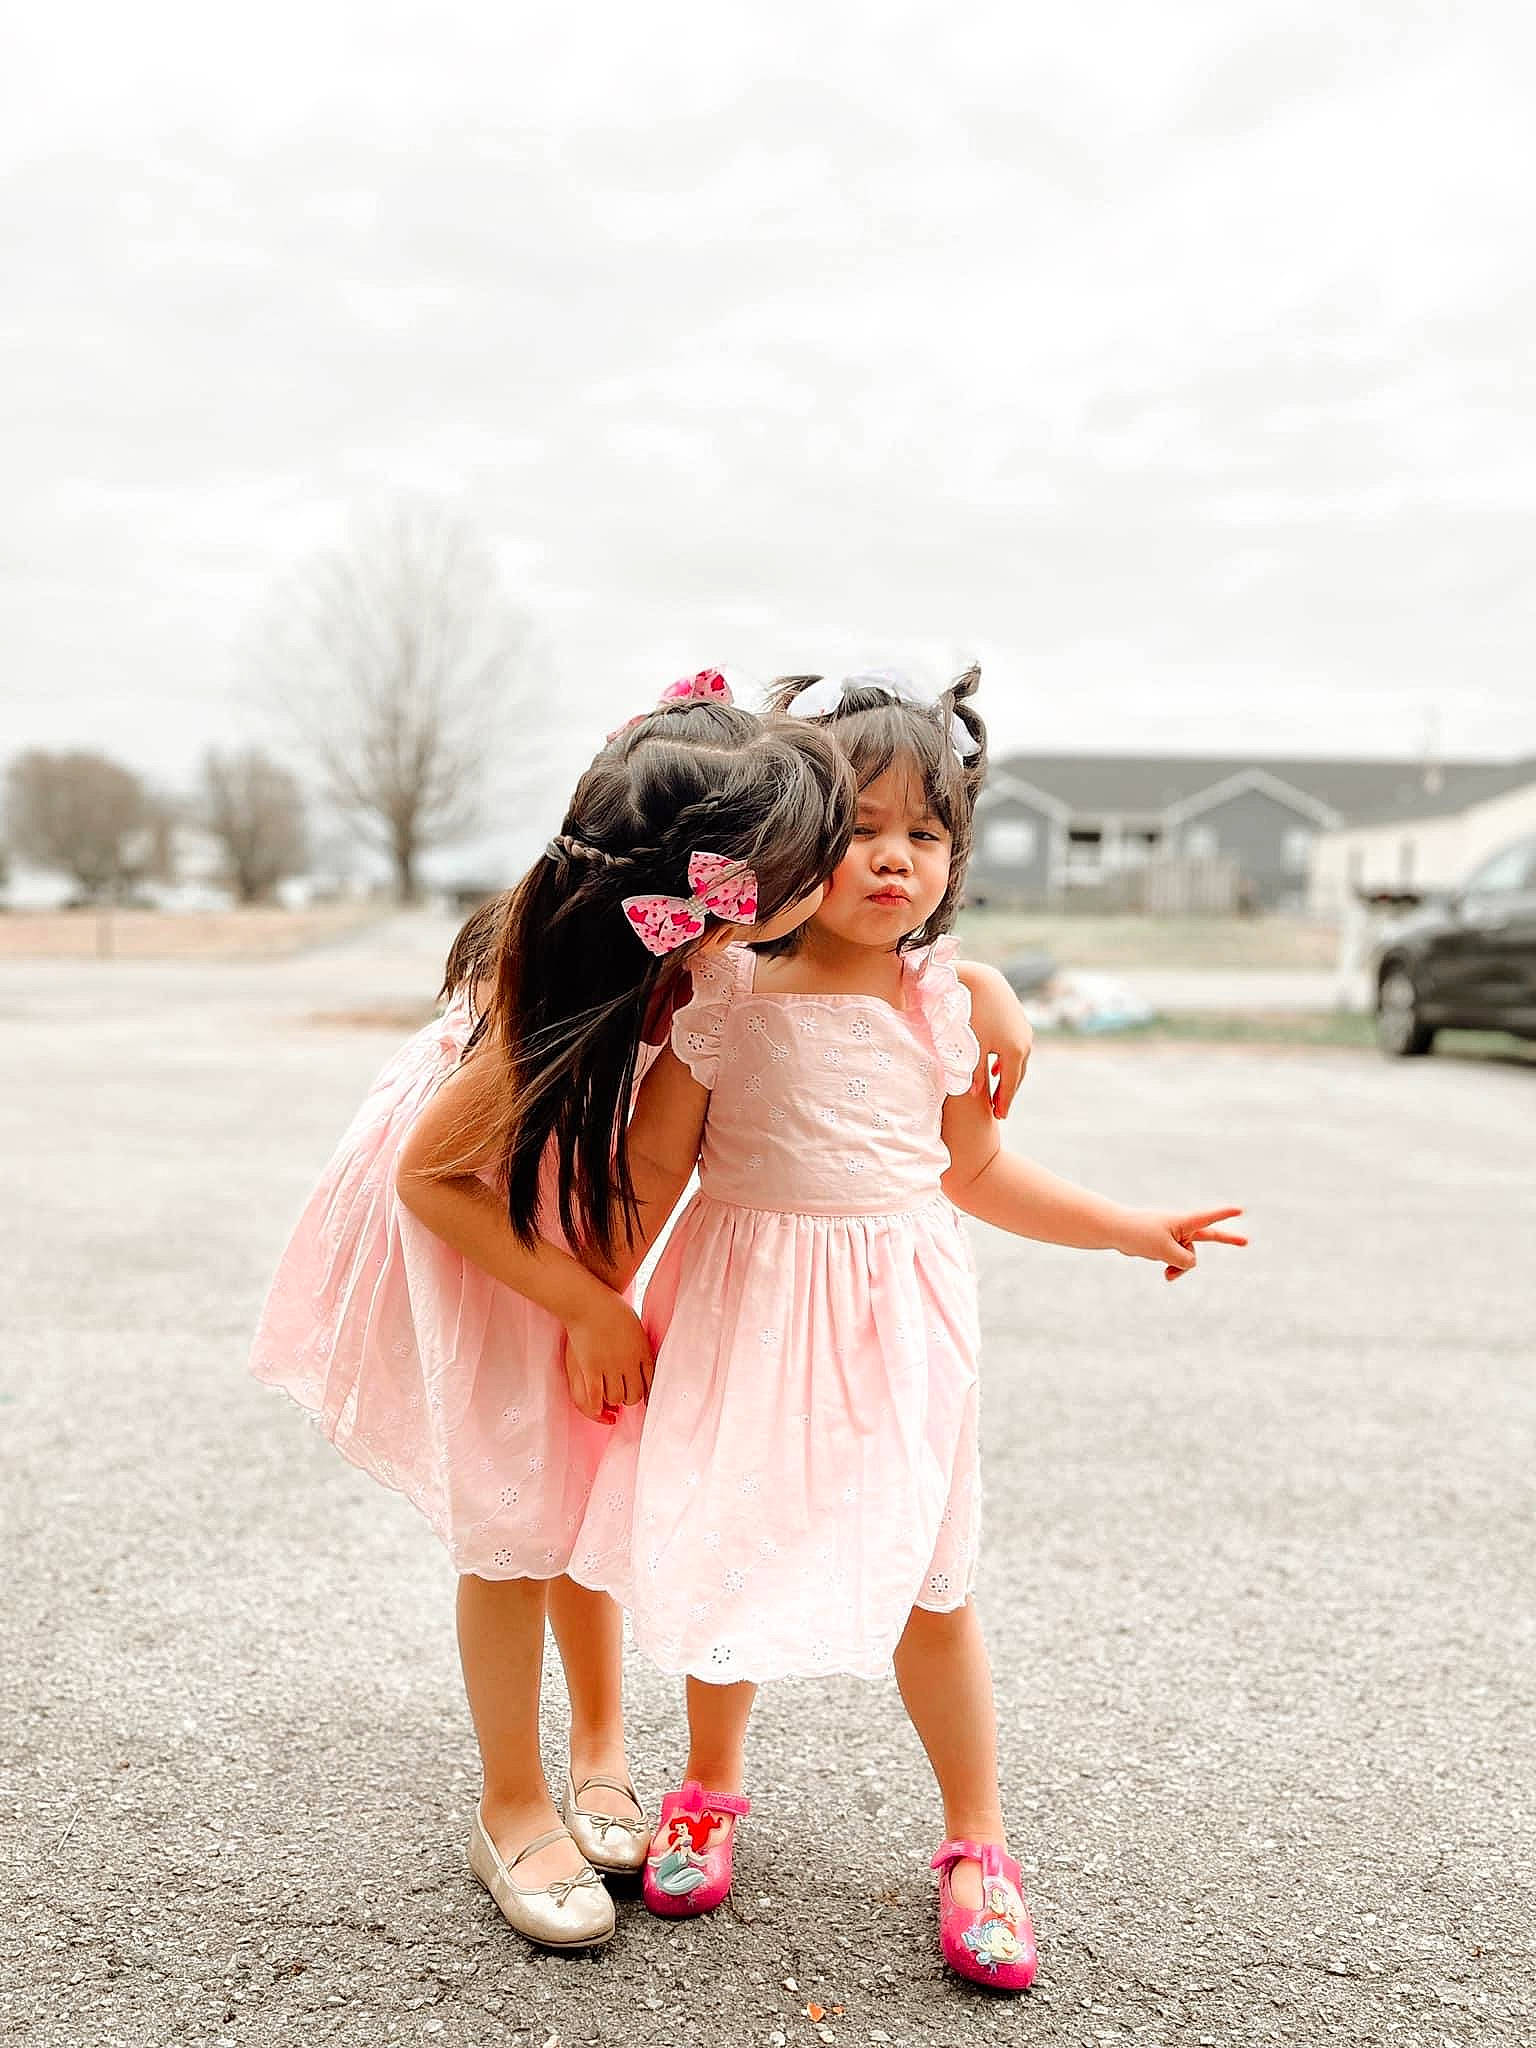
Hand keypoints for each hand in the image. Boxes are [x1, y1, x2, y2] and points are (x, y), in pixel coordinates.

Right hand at [562, 1289, 654, 1422]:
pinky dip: (596, 1404)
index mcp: (642, 1352)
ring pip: (615, 1397)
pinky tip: (596, 1406)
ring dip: (612, 1400)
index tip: (641, 1396)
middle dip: (628, 1398)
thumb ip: (640, 1344)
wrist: (589, 1302)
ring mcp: (610, 1367)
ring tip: (608, 1397)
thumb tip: (641, 1355)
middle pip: (633, 1395)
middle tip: (622, 1397)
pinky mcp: (591, 1368)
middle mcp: (629, 1363)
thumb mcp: (636, 1326)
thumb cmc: (612, 1308)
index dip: (645, 1393)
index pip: (650, 1383)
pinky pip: (596, 1396)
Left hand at [962, 964, 1033, 1119]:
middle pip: (1017, 1076)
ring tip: (999, 1092)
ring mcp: (1025, 1032)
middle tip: (1000, 1111)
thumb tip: (974, 1093)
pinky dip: (1008, 1062)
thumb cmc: (972, 1013)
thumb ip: (973, 1072)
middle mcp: (1024, 1043)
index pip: (1009, 1085)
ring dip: (1009, 1078)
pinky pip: (1017, 1049)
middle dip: (1008, 1094)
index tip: (999, 1117)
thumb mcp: (971, 1046)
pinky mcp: (1020, 1022)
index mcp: (1013, 1052)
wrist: (982, 980)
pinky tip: (996, 1068)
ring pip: (1018, 1062)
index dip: (1004, 1102)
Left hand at [1115, 1206, 1246, 1280]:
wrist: (1116, 1231)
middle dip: (1227, 1240)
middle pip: (1208, 1238)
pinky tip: (1165, 1273)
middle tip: (1246, 1242)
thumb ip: (1185, 1260)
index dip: (1225, 1216)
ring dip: (1179, 1267)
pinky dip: (1173, 1268)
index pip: (1209, 1219)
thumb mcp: (1166, 1251)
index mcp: (1183, 1222)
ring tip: (1166, 1271)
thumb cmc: (1140, 1235)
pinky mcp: (1166, 1246)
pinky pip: (1177, 1261)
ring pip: (1188, 1258)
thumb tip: (1190, 1264)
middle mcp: (1182, 1228)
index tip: (1241, 1210)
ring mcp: (1175, 1237)